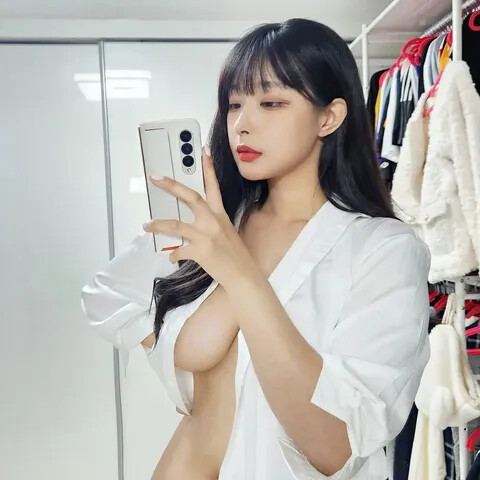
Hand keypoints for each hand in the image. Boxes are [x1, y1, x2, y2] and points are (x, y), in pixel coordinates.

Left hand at [142, 146, 258, 287]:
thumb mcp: (227, 233)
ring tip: (146, 225)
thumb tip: (196, 223)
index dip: (208, 168)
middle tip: (156, 178)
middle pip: (190, 197)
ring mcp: (205, 235)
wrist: (243, 276)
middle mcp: (212, 221)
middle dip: (171, 186)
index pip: (213, 186)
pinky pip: (178, 251)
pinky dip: (173, 255)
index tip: (203, 151)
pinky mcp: (199, 251)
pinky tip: (172, 258)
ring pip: (174, 225)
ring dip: (157, 225)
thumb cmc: (236, 256)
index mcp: (220, 215)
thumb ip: (212, 224)